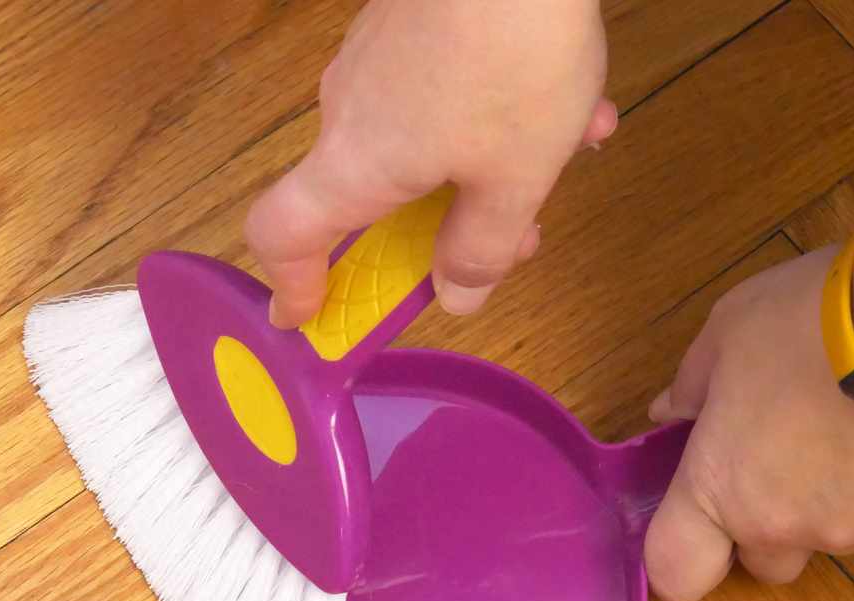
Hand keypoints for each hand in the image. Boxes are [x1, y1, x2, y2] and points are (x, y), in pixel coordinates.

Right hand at [246, 0, 614, 326]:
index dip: (291, 284)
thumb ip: (482, 247)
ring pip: (421, 139)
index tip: (307, 317)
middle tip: (516, 236)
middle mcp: (348, 112)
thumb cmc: (509, 60)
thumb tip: (456, 296)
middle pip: (373, 196)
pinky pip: (440, 90)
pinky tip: (570, 98)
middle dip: (444, 227)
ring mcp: (374, 60)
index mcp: (356, 165)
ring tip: (570, 147)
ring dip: (489, 160)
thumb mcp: (515, 178)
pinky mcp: (406, 20)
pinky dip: (493, 109)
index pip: (283, 235)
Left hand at [644, 248, 853, 600]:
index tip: (698, 523)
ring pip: (831, 538)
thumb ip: (693, 383)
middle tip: (788, 458)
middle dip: (769, 525)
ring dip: (832, 503)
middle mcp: (782, 527)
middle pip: (762, 562)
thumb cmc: (810, 323)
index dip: (680, 558)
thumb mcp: (729, 331)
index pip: (675, 572)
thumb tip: (670, 412)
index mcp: (719, 488)